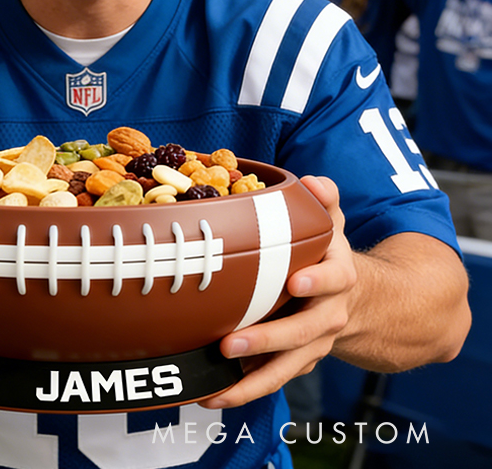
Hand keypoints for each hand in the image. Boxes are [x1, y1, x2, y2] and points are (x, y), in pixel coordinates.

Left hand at [200, 176, 356, 409]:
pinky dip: (244, 391)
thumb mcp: (334, 225)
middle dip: (268, 339)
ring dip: (251, 381)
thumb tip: (314, 182)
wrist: (364, 303)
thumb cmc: (331, 256)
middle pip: (303, 332)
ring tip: (215, 389)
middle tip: (230, 344)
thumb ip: (325, 201)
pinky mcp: (297, 361)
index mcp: (339, 277)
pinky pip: (272, 380)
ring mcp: (314, 343)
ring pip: (287, 368)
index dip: (319, 281)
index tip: (297, 281)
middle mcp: (329, 314)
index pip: (335, 279)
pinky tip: (212, 396)